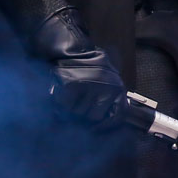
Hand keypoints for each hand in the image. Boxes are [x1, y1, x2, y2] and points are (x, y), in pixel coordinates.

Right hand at [33, 8, 126, 126]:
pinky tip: (62, 94)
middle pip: (93, 117)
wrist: (72, 49)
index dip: (104, 126)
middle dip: (84, 112)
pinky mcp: (72, 86)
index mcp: (117, 88)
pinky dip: (60, 103)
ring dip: (72, 108)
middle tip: (79, 101)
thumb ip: (109, 99)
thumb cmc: (90, 67)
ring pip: (78, 113)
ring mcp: (89, 88)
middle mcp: (106, 89)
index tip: (94, 128)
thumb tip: (101, 123)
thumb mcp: (107, 80)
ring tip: (71, 95)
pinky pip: (65, 106)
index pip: (116, 117)